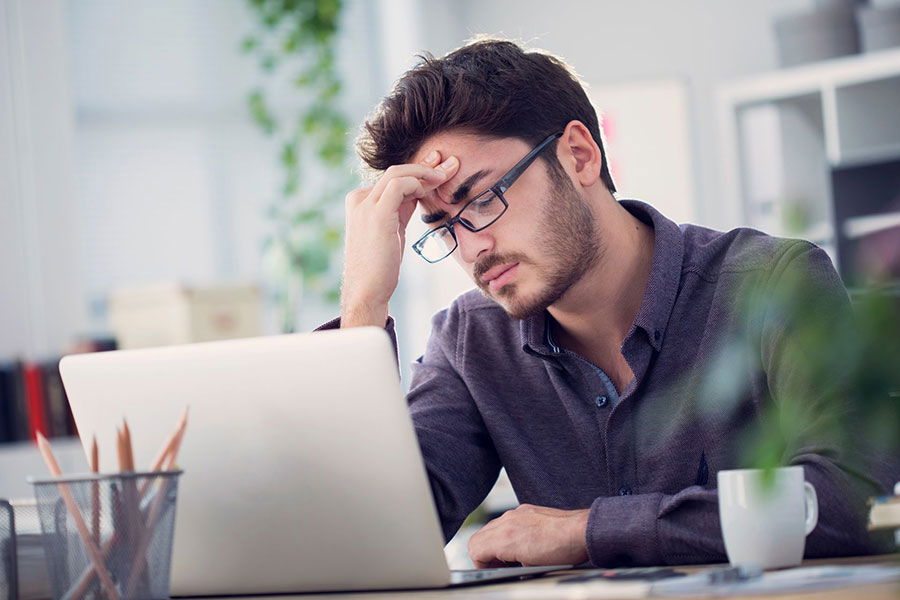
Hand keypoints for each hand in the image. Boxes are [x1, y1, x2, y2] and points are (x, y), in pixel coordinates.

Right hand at [340, 152, 458, 327]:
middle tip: (449, 163)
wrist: (367, 290)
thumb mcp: (392, 230)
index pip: (392, 178)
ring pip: (398, 173)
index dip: (417, 170)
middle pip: (396, 171)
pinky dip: (418, 183)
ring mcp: (364, 204)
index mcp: (361, 202)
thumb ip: (401, 210)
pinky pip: (399, 185)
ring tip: (445, 176)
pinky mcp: (376, 213)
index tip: (438, 166)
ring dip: (425, 172)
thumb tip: (419, 192)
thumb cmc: (380, 266)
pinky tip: (429, 190)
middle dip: (425, 165)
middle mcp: (360, 199)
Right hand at [467, 504, 589, 567]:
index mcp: (506, 538)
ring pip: (490, 528)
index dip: (481, 565)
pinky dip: (506, 534)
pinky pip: (505, 521)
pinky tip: (522, 544)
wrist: (582, 532)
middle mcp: (508, 521)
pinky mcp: (526, 510)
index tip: (492, 571)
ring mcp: (516, 513)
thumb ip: (507, 565)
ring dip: (495, 544)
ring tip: (512, 557)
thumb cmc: (562, 551)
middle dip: (485, 555)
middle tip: (499, 566)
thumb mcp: (531, 568)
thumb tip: (500, 568)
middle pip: (478, 538)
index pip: (475, 549)